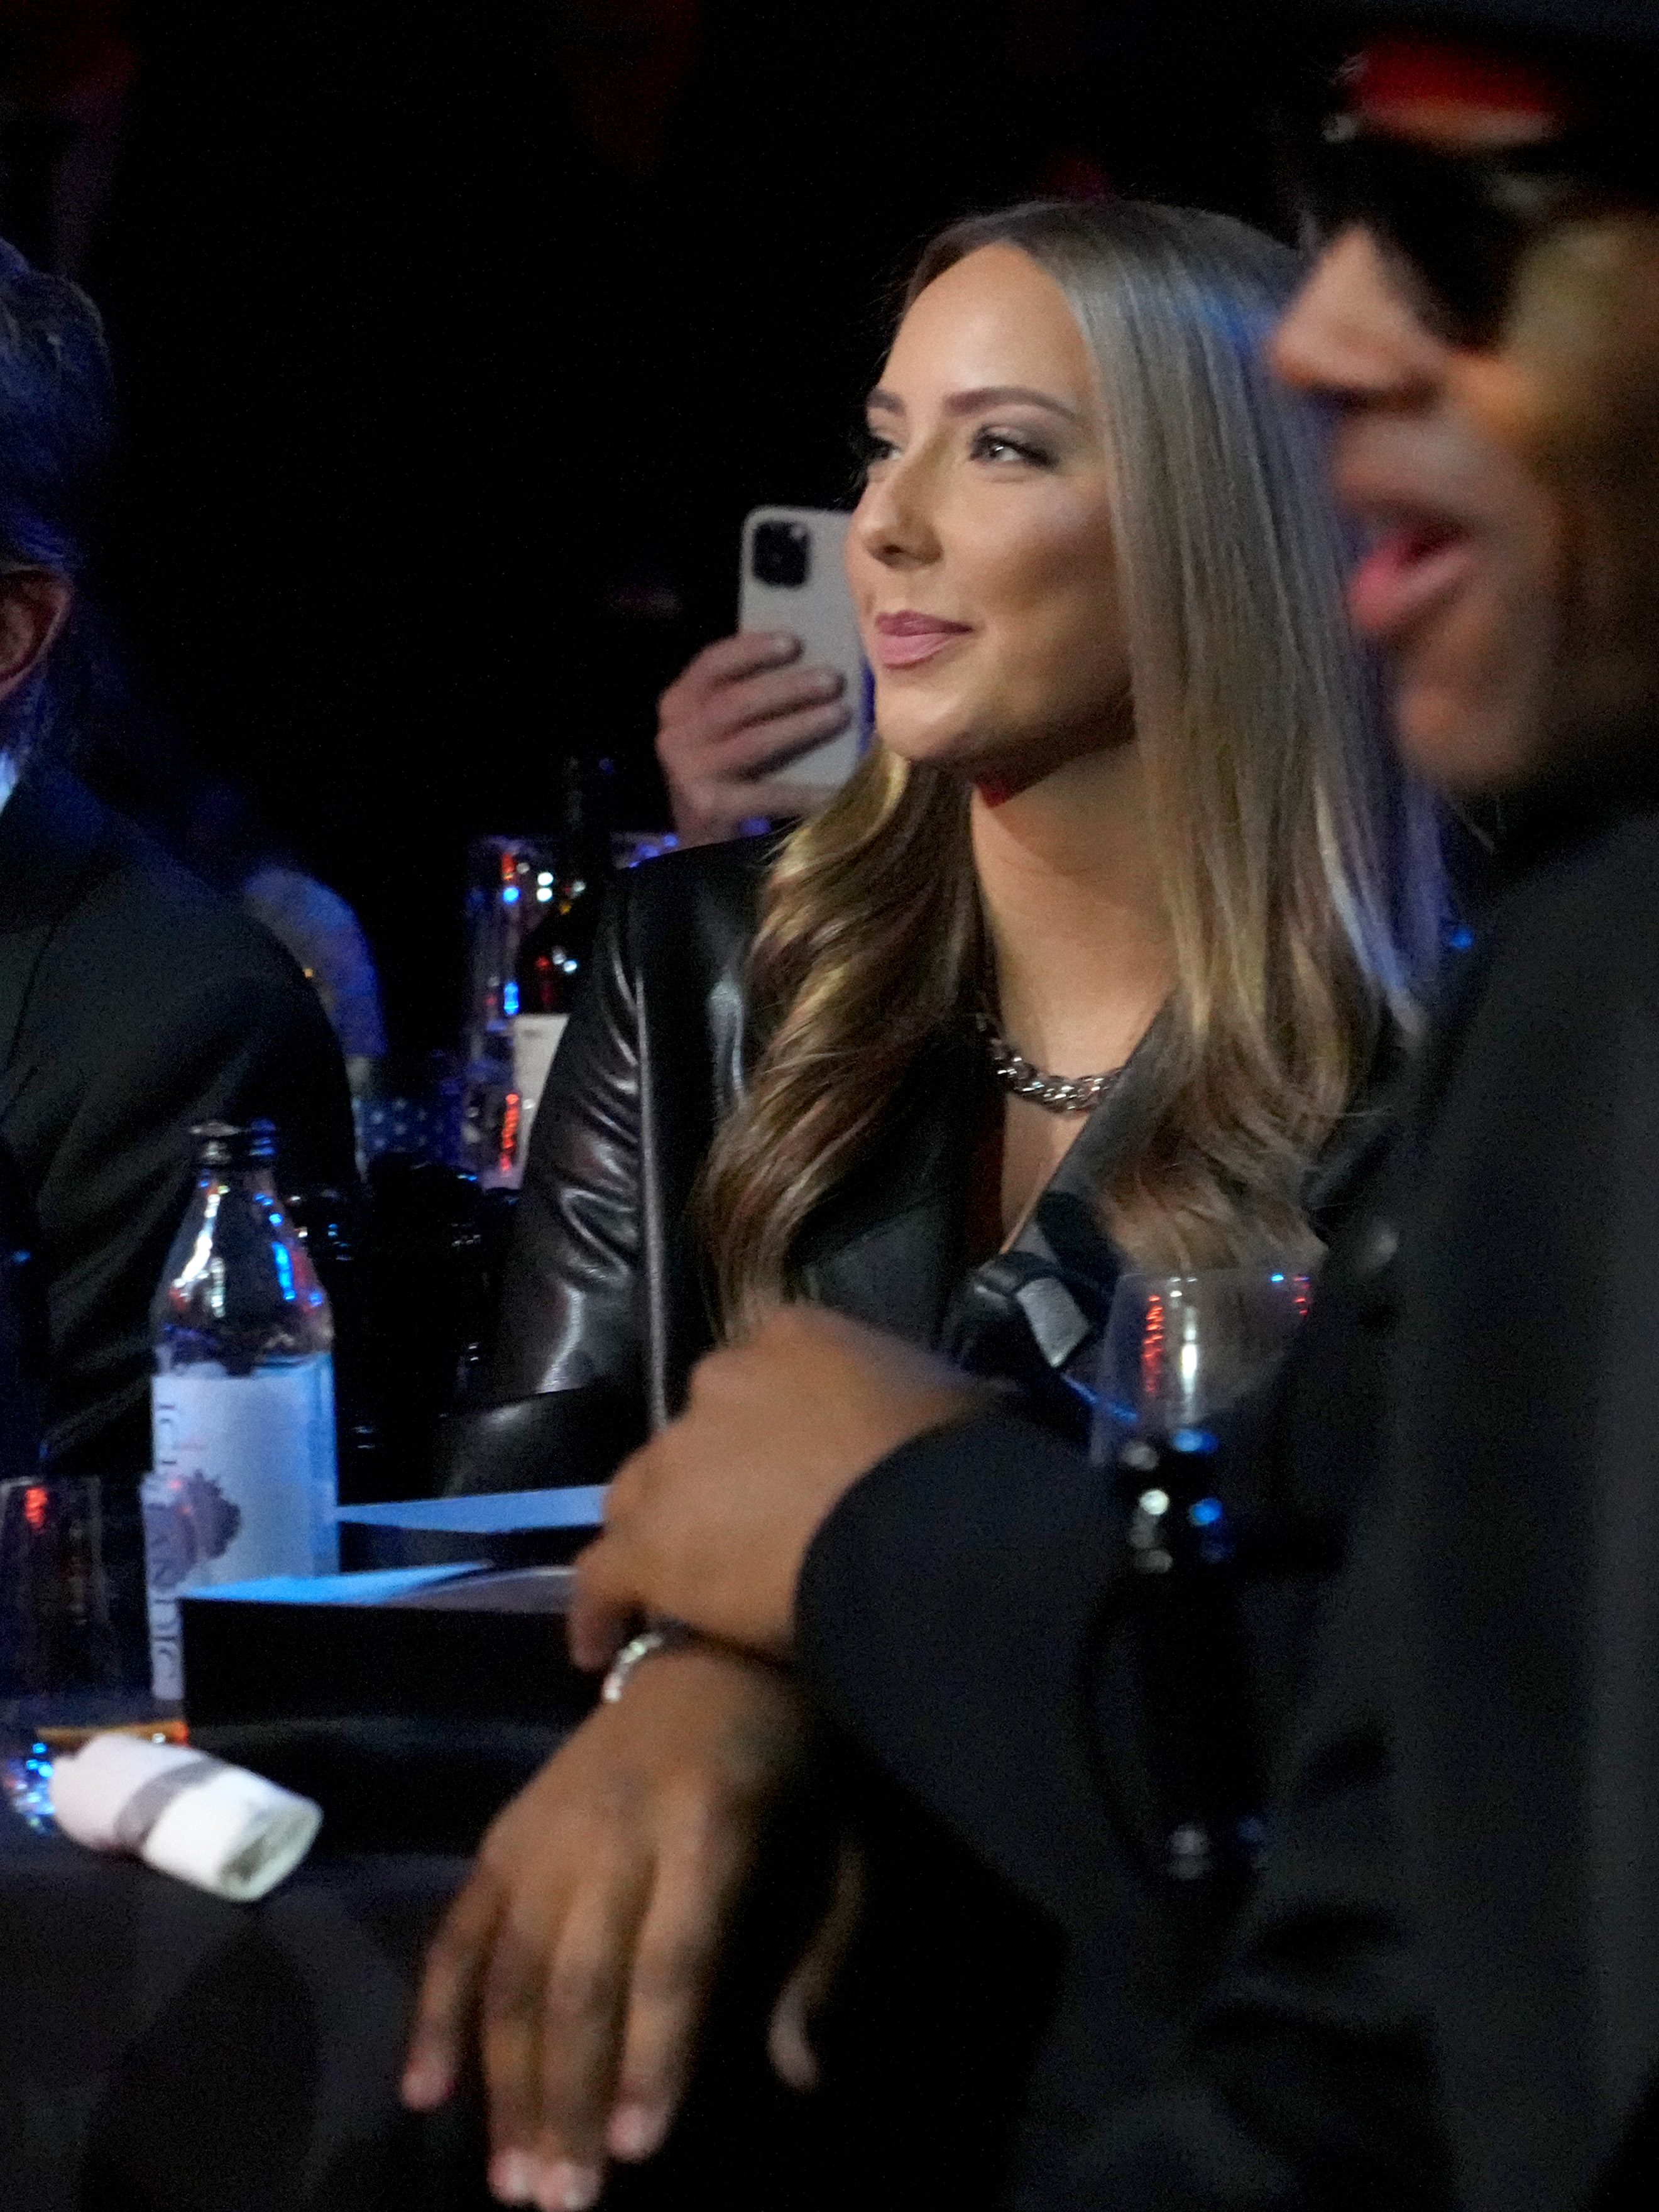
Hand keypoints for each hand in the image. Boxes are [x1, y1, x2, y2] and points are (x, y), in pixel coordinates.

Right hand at [402, 1644, 848, 2210]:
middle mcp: (612, 1827)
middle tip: (564, 2203)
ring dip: (504, 2080)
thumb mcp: (842, 1848)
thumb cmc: (797, 1763)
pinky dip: (436, 2009)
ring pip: (512, 1968)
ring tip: (513, 2180)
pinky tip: (424, 2089)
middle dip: (568, 2098)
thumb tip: (798, 2076)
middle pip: (578, 1979)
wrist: (720, 1655)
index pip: (671, 1959)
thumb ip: (822, 1958)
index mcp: (706, 1823)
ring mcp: (547, 1827)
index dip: (653, 2057)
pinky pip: (458, 1928)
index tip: (638, 2153)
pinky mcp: (504, 1831)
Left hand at [570, 1307, 988, 1667]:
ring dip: (654, 1535)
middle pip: (692, 1433)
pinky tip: (598, 1650)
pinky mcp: (646, 1544)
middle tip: (742, 1533)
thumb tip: (963, 1407)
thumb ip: (927, 1398)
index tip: (787, 1463)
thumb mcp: (956, 1401)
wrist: (915, 1530)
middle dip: (708, 1477)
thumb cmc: (951, 1461)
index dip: (768, 1424)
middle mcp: (718, 1382)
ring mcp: (674, 1460)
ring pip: (637, 1498)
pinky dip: (599, 1613)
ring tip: (675, 1589)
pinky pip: (603, 1579)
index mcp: (792, 1336)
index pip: (759, 1370)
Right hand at [656, 633, 848, 844]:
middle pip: (734, 702)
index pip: (711, 663)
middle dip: (787, 688)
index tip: (795, 642)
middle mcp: (675, 735)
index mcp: (678, 702)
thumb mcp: (720, 725)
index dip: (752, 649)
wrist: (699, 835)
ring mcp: (689, 773)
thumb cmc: (725, 767)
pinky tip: (837, 788)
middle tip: (833, 679)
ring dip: (800, 726)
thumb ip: (746, 692)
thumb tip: (813, 659)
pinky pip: (767, 794)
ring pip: (752, 742)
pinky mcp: (709, 808)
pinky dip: (805, 791)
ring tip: (841, 714)